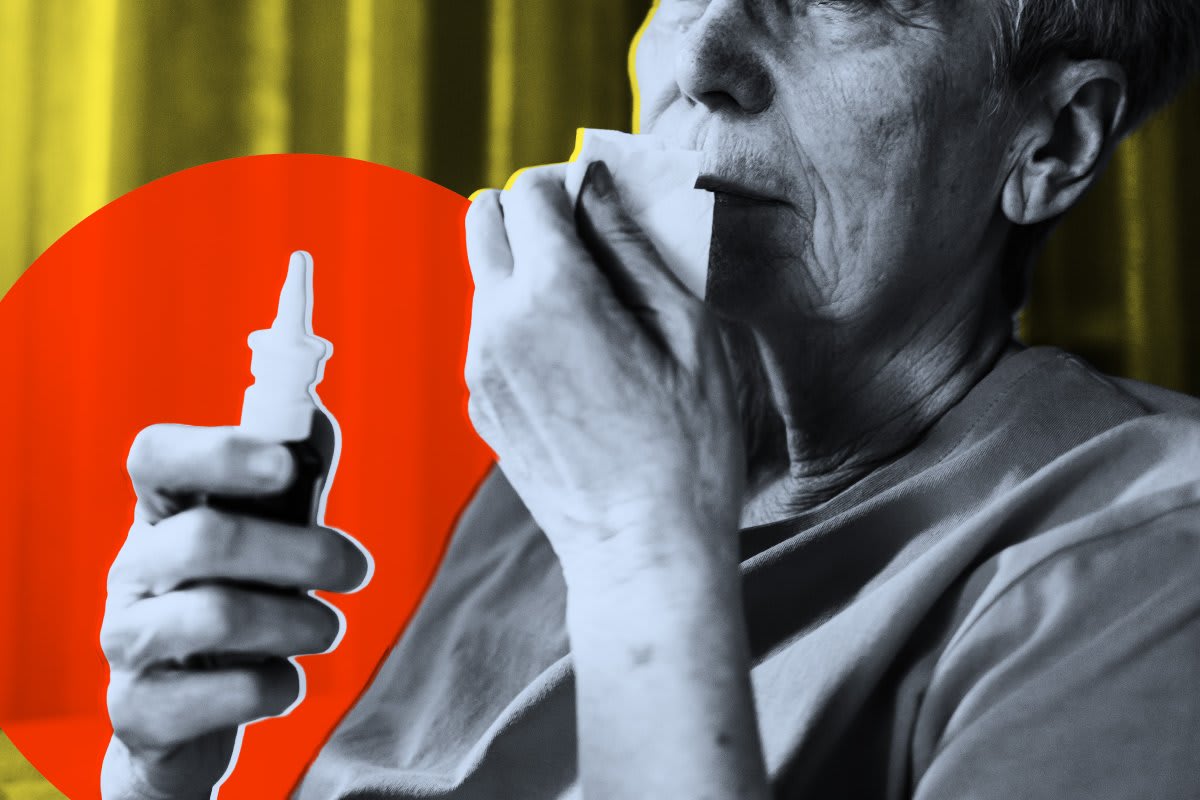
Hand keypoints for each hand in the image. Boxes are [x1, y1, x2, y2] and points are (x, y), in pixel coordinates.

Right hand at [100, 424, 369, 798]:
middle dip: (301, 552)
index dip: (220, 452)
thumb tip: (315, 423)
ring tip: (328, 629)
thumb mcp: (270, 538)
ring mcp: (127, 641)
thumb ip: (293, 484)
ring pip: (214, 616)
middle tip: (355, 568)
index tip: (288, 466)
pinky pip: (220, 694)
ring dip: (297, 621)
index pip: (156, 456)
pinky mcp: (140, 711)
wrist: (190, 717)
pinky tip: (284, 681)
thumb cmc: (242, 601)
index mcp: (162, 513)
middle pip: (204, 538)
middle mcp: (133, 570)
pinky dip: (273, 686)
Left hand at [464, 160, 745, 579]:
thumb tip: (595, 183)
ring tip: (591, 314)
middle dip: (530, 214)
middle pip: (481, 219)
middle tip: (589, 245)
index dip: (566, 184)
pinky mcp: (480, 405)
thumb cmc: (687, 442)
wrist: (643, 547)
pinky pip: (487, 332)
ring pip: (482, 276)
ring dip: (525, 269)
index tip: (602, 205)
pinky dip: (519, 321)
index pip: (527, 191)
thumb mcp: (687, 330)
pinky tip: (575, 363)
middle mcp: (496, 324)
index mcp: (552, 294)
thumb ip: (631, 244)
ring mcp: (479, 369)